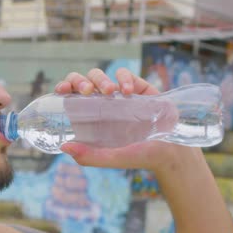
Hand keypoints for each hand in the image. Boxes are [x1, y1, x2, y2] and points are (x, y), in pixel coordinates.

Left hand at [55, 68, 184, 171]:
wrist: (170, 152)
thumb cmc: (138, 156)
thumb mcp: (112, 158)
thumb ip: (90, 157)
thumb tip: (64, 147)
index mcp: (88, 117)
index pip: (69, 96)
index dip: (63, 88)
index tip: (62, 90)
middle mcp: (100, 103)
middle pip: (81, 81)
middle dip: (79, 80)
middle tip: (87, 90)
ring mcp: (117, 94)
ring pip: (99, 75)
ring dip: (100, 79)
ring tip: (110, 92)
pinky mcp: (136, 87)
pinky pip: (124, 74)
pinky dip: (124, 78)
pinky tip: (128, 92)